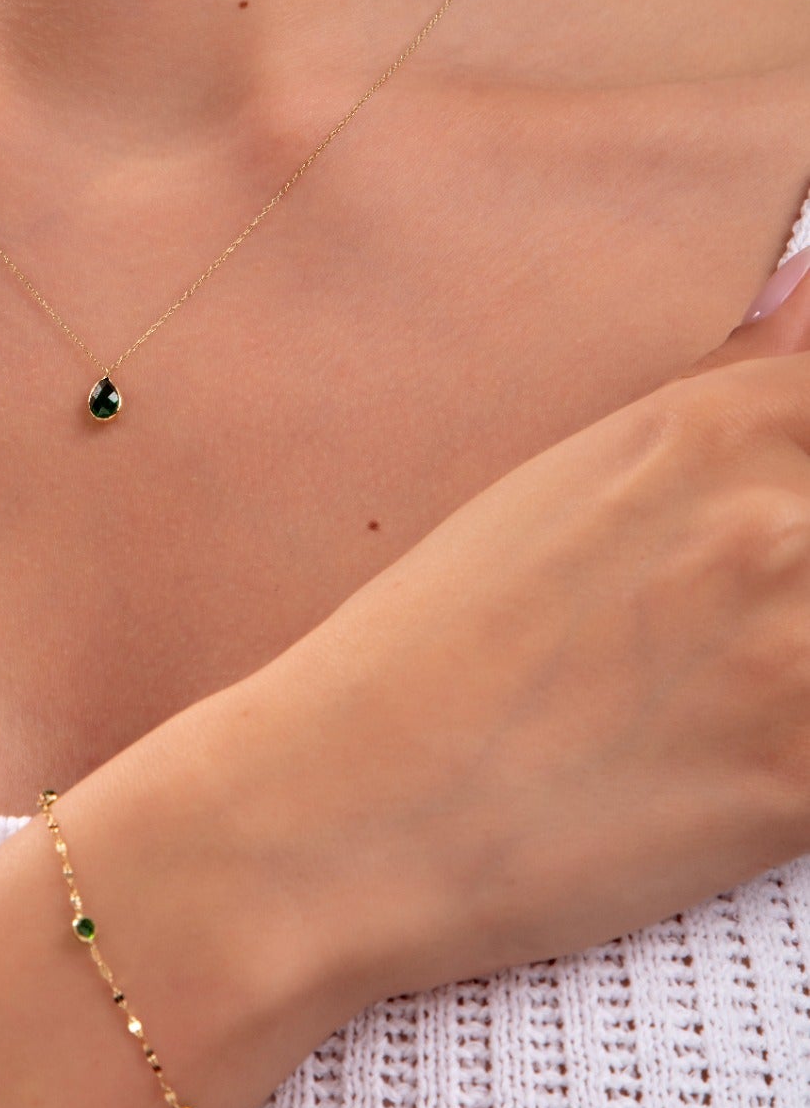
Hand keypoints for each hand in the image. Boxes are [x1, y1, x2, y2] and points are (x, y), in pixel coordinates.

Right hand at [248, 247, 809, 1016]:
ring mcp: (802, 647)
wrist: (344, 812)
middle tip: (722, 641)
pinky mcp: (806, 781)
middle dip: (805, 588)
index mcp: (716, 425)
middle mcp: (778, 517)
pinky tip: (739, 769)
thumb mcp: (562, 482)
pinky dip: (808, 764)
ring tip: (716, 700)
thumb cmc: (429, 648)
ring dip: (805, 668)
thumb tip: (805, 296)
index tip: (782, 528)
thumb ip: (723, 387)